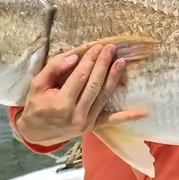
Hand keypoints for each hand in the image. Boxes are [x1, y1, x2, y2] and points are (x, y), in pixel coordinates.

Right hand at [15, 44, 147, 145]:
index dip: (90, 61)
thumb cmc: (36, 105)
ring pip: (104, 97)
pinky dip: (128, 116)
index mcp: (61, 104)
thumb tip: (75, 57)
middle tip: (111, 49)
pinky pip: (112, 120)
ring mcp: (86, 122)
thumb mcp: (37, 84)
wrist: (35, 132)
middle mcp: (76, 115)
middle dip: (103, 65)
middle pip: (94, 85)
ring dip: (114, 78)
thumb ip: (54, 68)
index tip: (97, 47)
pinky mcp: (93, 127)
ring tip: (121, 62)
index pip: (80, 78)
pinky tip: (143, 111)